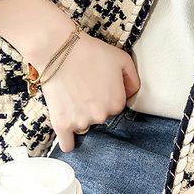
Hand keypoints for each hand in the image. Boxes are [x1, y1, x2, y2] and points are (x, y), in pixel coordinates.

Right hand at [0, 0, 140, 150]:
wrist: (59, 49)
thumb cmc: (91, 52)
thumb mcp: (123, 60)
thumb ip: (134, 81)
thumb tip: (130, 94)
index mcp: (117, 103)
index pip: (115, 106)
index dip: (107, 94)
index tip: (97, 83)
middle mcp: (101, 116)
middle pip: (100, 116)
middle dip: (93, 105)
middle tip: (83, 87)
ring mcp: (81, 122)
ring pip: (84, 125)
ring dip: (80, 116)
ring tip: (71, 96)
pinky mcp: (62, 123)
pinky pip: (67, 143)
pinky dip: (68, 143)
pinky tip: (68, 143)